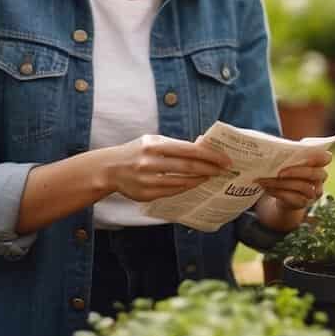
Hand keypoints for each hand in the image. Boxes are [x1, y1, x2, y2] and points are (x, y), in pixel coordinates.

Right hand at [105, 134, 232, 201]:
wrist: (110, 168)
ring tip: (211, 176)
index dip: (210, 155)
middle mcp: (150, 162)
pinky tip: (194, 183)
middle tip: (223, 170)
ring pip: (182, 182)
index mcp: (154, 145)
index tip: (224, 159)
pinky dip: (186, 187)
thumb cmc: (137, 152)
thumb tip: (203, 145)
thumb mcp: (153, 141)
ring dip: (200, 179)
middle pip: (188, 166)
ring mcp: (147, 180)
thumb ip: (176, 144)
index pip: (189, 150)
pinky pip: (172, 191)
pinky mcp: (146, 194)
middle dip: (209, 168)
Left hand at [255, 150, 331, 210]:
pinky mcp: (303, 203)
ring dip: (283, 183)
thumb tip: (274, 149)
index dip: (317, 155)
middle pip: (314, 174)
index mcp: (318, 164)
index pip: (326, 158)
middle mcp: (319, 178)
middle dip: (296, 172)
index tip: (302, 154)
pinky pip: (294, 198)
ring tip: (266, 180)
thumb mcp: (289, 163)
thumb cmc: (287, 172)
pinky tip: (268, 188)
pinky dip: (279, 193)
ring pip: (303, 187)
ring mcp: (313, 192)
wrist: (284, 195)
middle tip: (280, 172)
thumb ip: (289, 157)